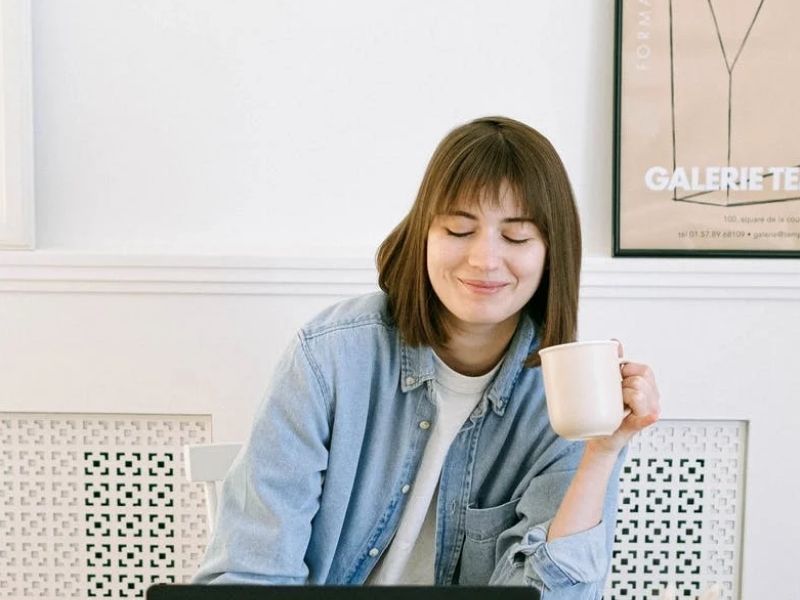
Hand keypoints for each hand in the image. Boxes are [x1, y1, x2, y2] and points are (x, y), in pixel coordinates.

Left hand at [585, 340, 660, 455]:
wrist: (599, 437)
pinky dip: (645, 415)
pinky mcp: (641, 425)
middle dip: (623, 383)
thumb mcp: (610, 383)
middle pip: (641, 379)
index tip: (617, 378)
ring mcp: (650, 412)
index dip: (626, 370)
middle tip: (615, 394)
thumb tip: (615, 342)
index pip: (644, 370)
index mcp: (648, 386)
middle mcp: (653, 398)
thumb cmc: (606, 409)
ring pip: (638, 392)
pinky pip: (646, 416)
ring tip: (617, 404)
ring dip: (623, 396)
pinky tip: (647, 415)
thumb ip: (614, 363)